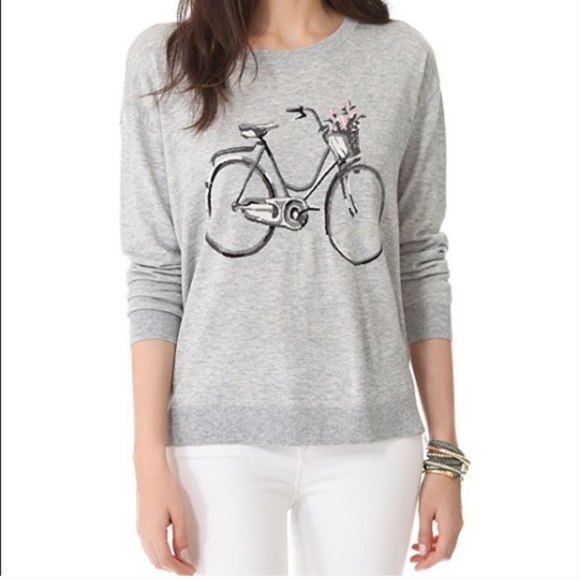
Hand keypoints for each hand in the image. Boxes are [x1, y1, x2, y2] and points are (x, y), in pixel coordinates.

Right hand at [135, 460, 196, 574]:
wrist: (150, 473)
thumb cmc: (164, 487)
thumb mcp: (178, 512)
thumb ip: (181, 535)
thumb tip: (183, 553)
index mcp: (153, 532)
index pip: (166, 560)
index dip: (179, 569)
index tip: (190, 571)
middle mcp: (144, 534)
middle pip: (157, 561)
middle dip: (173, 568)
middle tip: (187, 568)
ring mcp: (140, 529)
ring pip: (152, 556)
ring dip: (166, 562)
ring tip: (180, 561)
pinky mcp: (141, 524)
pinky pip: (148, 547)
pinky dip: (159, 554)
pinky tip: (168, 551)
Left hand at [409, 472, 463, 570]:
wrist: (445, 469)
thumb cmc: (435, 486)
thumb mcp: (425, 510)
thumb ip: (424, 532)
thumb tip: (422, 551)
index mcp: (451, 527)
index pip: (441, 554)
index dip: (429, 562)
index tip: (417, 566)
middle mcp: (456, 527)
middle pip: (445, 552)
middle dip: (430, 558)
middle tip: (415, 559)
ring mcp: (457, 522)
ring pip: (446, 544)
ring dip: (432, 550)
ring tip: (416, 550)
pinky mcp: (454, 516)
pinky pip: (446, 535)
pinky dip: (436, 541)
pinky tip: (425, 539)